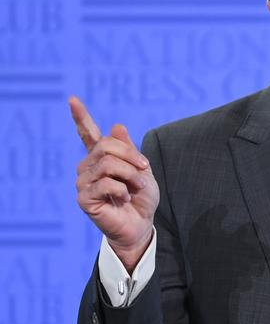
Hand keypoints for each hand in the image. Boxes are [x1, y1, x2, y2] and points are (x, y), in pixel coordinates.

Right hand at [70, 96, 159, 272]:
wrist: (141, 224)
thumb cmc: (141, 197)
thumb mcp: (141, 169)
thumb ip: (129, 149)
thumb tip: (117, 125)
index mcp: (101, 157)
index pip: (87, 133)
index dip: (80, 116)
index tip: (72, 99)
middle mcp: (87, 167)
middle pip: (106, 146)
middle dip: (131, 155)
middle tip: (144, 169)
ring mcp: (83, 182)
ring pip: (108, 164)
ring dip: (130, 174)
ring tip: (135, 187)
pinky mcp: (84, 198)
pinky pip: (107, 183)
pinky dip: (123, 190)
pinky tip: (123, 199)